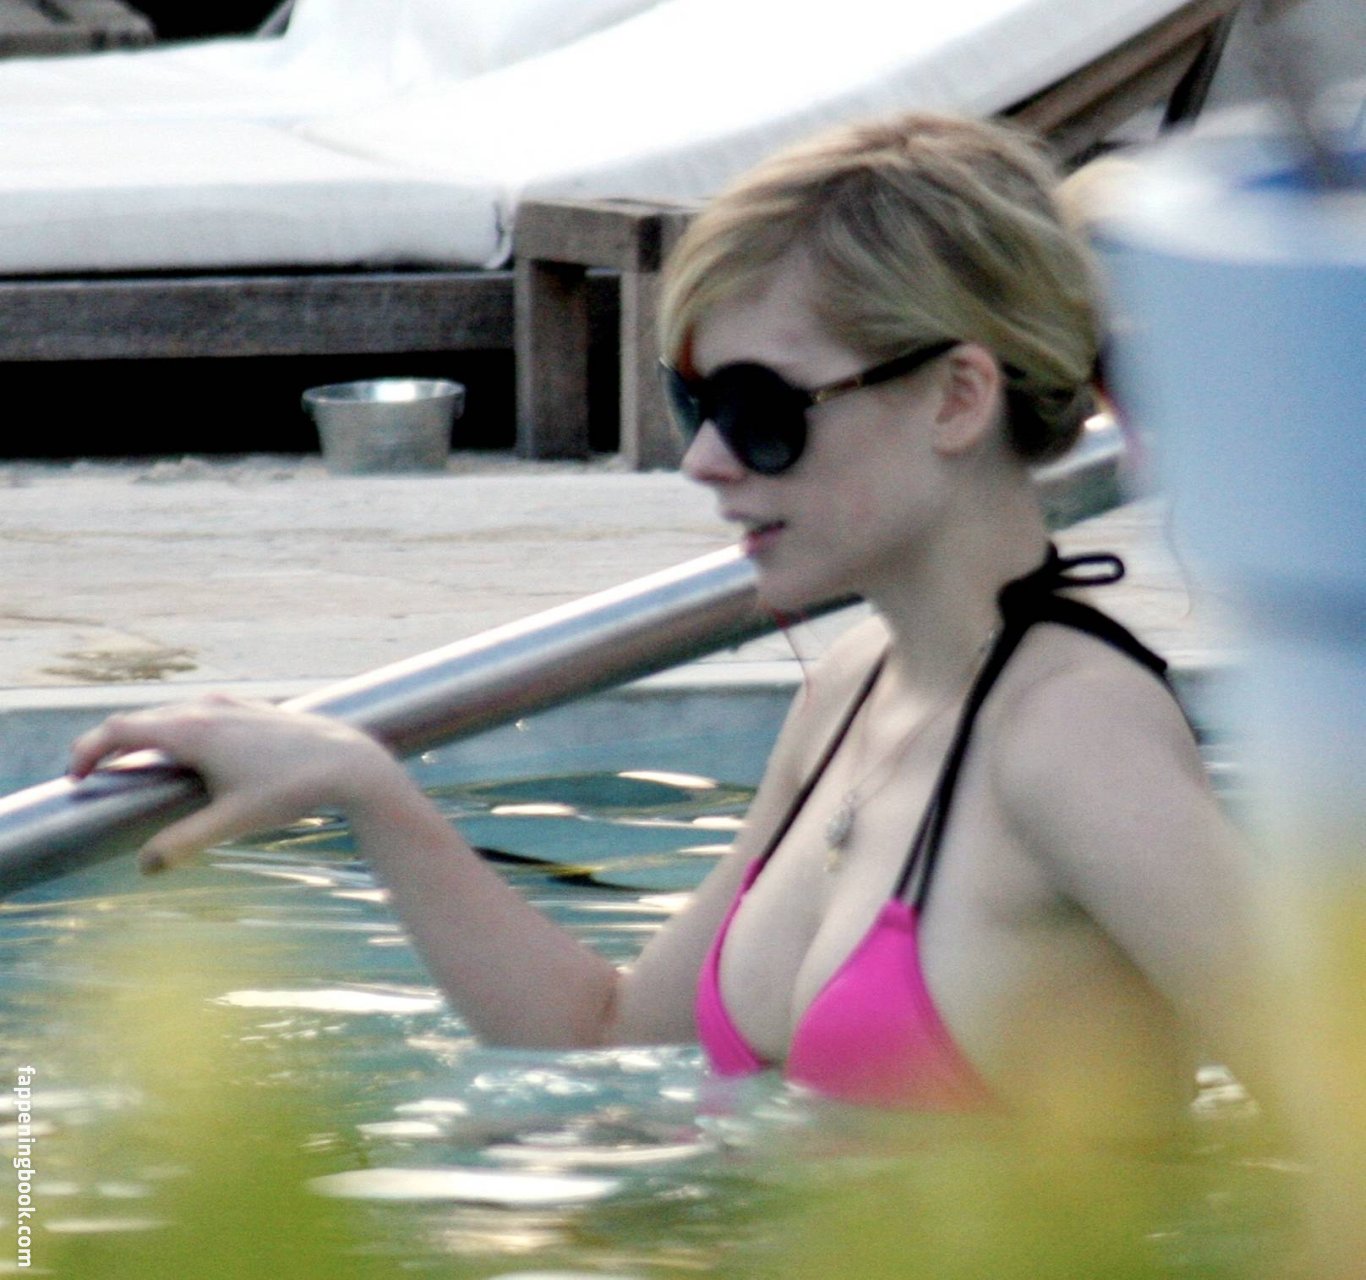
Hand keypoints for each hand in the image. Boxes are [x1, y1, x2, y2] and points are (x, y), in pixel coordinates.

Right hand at [68, 695, 401, 873]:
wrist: (350, 764)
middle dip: (114, 746)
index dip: (89, 750)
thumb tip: (144, 866)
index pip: (120, 729)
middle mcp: (208, 709)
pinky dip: (182, 732)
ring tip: (139, 768)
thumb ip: (183, 842)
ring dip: (150, 738)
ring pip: (174, 715)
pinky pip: (202, 715)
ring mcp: (233, 705)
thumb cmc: (292, 791)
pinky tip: (192, 757)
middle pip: (143, 720)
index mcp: (193, 731)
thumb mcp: (233, 822)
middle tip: (97, 776)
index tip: (76, 777)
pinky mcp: (254, 709)